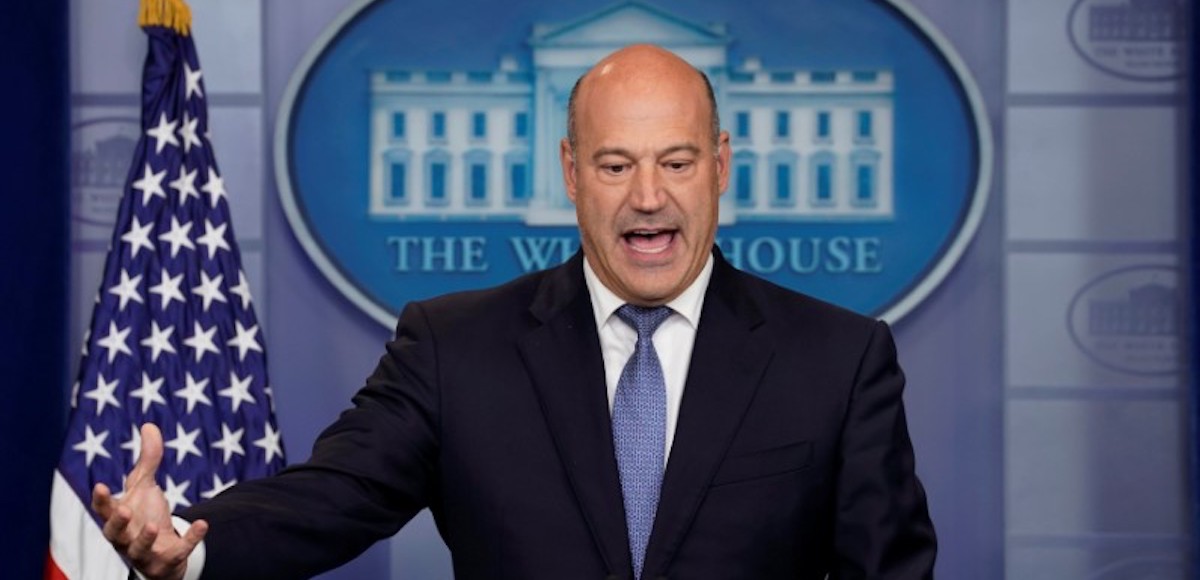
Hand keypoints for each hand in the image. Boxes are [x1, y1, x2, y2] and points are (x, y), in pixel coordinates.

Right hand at [91, 423, 207, 579]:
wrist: (162, 551)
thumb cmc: (145, 515)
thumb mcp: (145, 486)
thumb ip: (148, 459)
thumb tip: (149, 425)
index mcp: (117, 518)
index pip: (103, 510)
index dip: (101, 500)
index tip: (101, 485)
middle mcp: (125, 538)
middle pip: (114, 534)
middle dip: (117, 523)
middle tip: (123, 510)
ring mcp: (144, 553)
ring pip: (138, 550)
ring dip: (144, 538)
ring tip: (151, 524)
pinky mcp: (166, 561)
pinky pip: (177, 553)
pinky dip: (189, 540)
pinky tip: (203, 524)